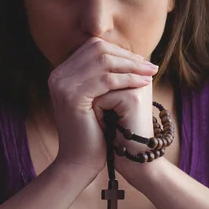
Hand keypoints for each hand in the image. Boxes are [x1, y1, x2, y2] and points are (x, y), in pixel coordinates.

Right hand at [48, 37, 158, 179]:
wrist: (78, 161)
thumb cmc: (92, 132)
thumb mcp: (95, 99)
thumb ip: (102, 77)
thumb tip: (130, 56)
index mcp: (60, 74)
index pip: (92, 48)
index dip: (119, 51)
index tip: (140, 61)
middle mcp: (56, 76)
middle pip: (97, 49)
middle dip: (127, 56)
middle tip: (149, 65)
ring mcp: (62, 85)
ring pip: (103, 62)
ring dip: (131, 65)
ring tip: (151, 72)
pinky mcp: (72, 97)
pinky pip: (106, 80)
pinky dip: (128, 79)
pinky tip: (143, 83)